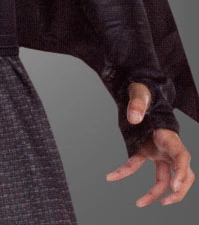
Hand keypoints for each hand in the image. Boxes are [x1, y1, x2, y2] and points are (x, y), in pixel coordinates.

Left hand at [106, 82, 194, 206]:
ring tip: (140, 203)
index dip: (182, 173)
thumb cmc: (143, 90)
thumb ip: (138, 102)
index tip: (175, 186)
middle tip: (165, 202)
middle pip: (182, 175)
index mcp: (169, 135)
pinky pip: (137, 166)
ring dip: (155, 193)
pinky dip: (124, 172)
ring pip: (164, 178)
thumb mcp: (141, 92)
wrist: (138, 90)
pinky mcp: (145, 150)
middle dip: (178, 191)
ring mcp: (157, 151)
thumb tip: (133, 117)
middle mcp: (167, 147)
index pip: (183, 158)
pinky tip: (110, 176)